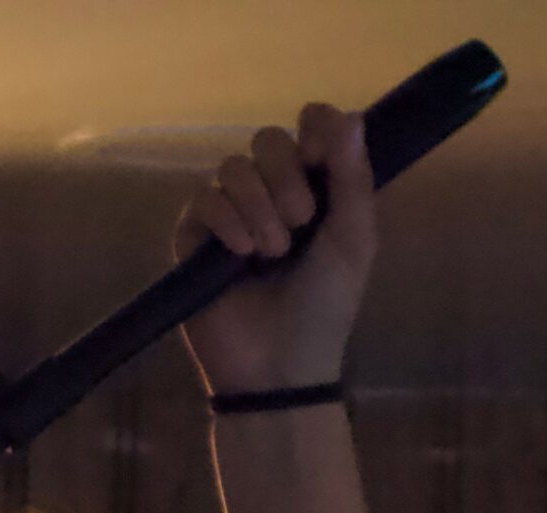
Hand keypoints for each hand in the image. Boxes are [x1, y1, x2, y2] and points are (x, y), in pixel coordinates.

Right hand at [176, 104, 374, 397]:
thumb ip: (353, 177)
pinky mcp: (193, 237)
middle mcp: (270, 192)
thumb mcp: (353, 239)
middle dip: (285, 176)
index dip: (315, 132)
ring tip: (271, 252)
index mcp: (314, 187)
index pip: (309, 126)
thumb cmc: (325, 306)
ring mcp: (229, 213)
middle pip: (267, 139)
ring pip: (233, 167)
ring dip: (258, 206)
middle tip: (300, 222)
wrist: (280, 364)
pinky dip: (226, 220)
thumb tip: (350, 114)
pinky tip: (242, 254)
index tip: (323, 160)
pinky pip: (203, 199)